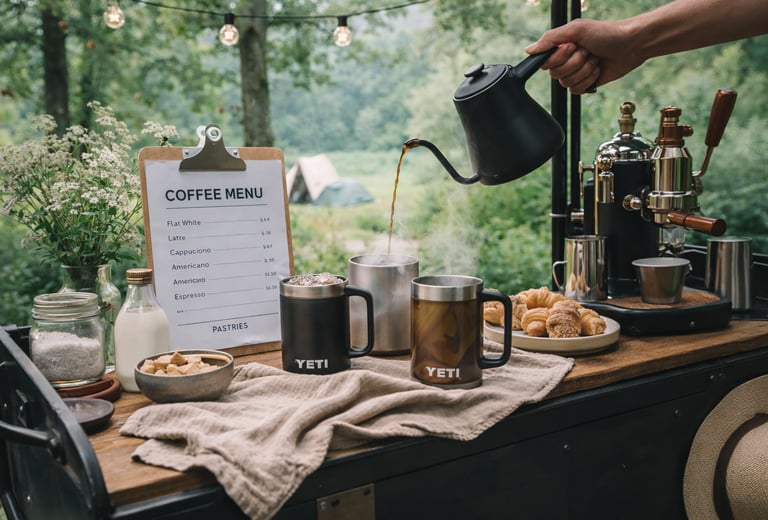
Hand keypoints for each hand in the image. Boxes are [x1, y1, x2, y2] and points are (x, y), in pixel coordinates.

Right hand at [526, 18, 644, 93]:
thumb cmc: (607, 32)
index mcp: (560, 47)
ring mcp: (576, 72)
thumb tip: (529, 50)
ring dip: (584, 71)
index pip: (545, 62)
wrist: (631, 45)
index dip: (559, 57)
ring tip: (595, 59)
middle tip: (587, 51)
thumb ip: (550, 39)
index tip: (573, 46)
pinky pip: (576, 91)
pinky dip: (588, 80)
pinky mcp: (586, 83)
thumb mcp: (576, 29)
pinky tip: (597, 70)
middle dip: (575, 63)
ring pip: (567, 84)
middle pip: (556, 74)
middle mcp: (566, 60)